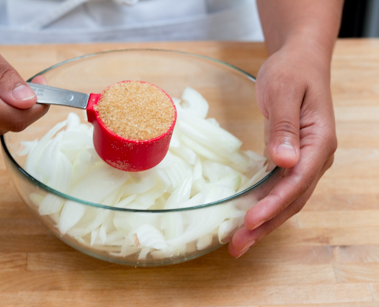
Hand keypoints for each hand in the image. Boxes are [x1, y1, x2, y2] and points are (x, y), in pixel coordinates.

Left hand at [228, 44, 336, 256]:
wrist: (299, 61)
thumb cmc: (291, 71)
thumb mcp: (284, 91)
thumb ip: (285, 127)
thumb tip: (284, 162)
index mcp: (318, 142)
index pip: (296, 181)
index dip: (273, 203)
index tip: (250, 220)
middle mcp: (315, 157)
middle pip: (292, 199)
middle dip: (265, 224)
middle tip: (238, 245)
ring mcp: (304, 160)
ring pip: (285, 199)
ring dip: (263, 222)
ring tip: (238, 241)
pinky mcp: (291, 159)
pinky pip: (278, 188)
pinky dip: (263, 205)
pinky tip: (246, 217)